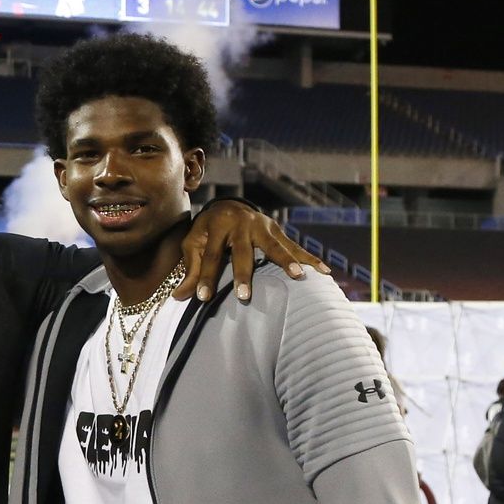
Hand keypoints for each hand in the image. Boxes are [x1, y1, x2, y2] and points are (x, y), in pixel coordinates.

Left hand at [175, 200, 328, 303]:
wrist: (228, 205)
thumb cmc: (207, 230)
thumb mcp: (193, 244)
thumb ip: (189, 270)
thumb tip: (179, 297)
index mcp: (218, 225)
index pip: (210, 254)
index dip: (205, 276)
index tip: (202, 298)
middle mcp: (242, 223)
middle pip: (242, 251)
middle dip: (244, 273)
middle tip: (244, 295)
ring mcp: (263, 225)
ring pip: (275, 246)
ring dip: (287, 261)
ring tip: (299, 277)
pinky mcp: (277, 230)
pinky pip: (294, 246)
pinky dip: (309, 258)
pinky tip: (325, 271)